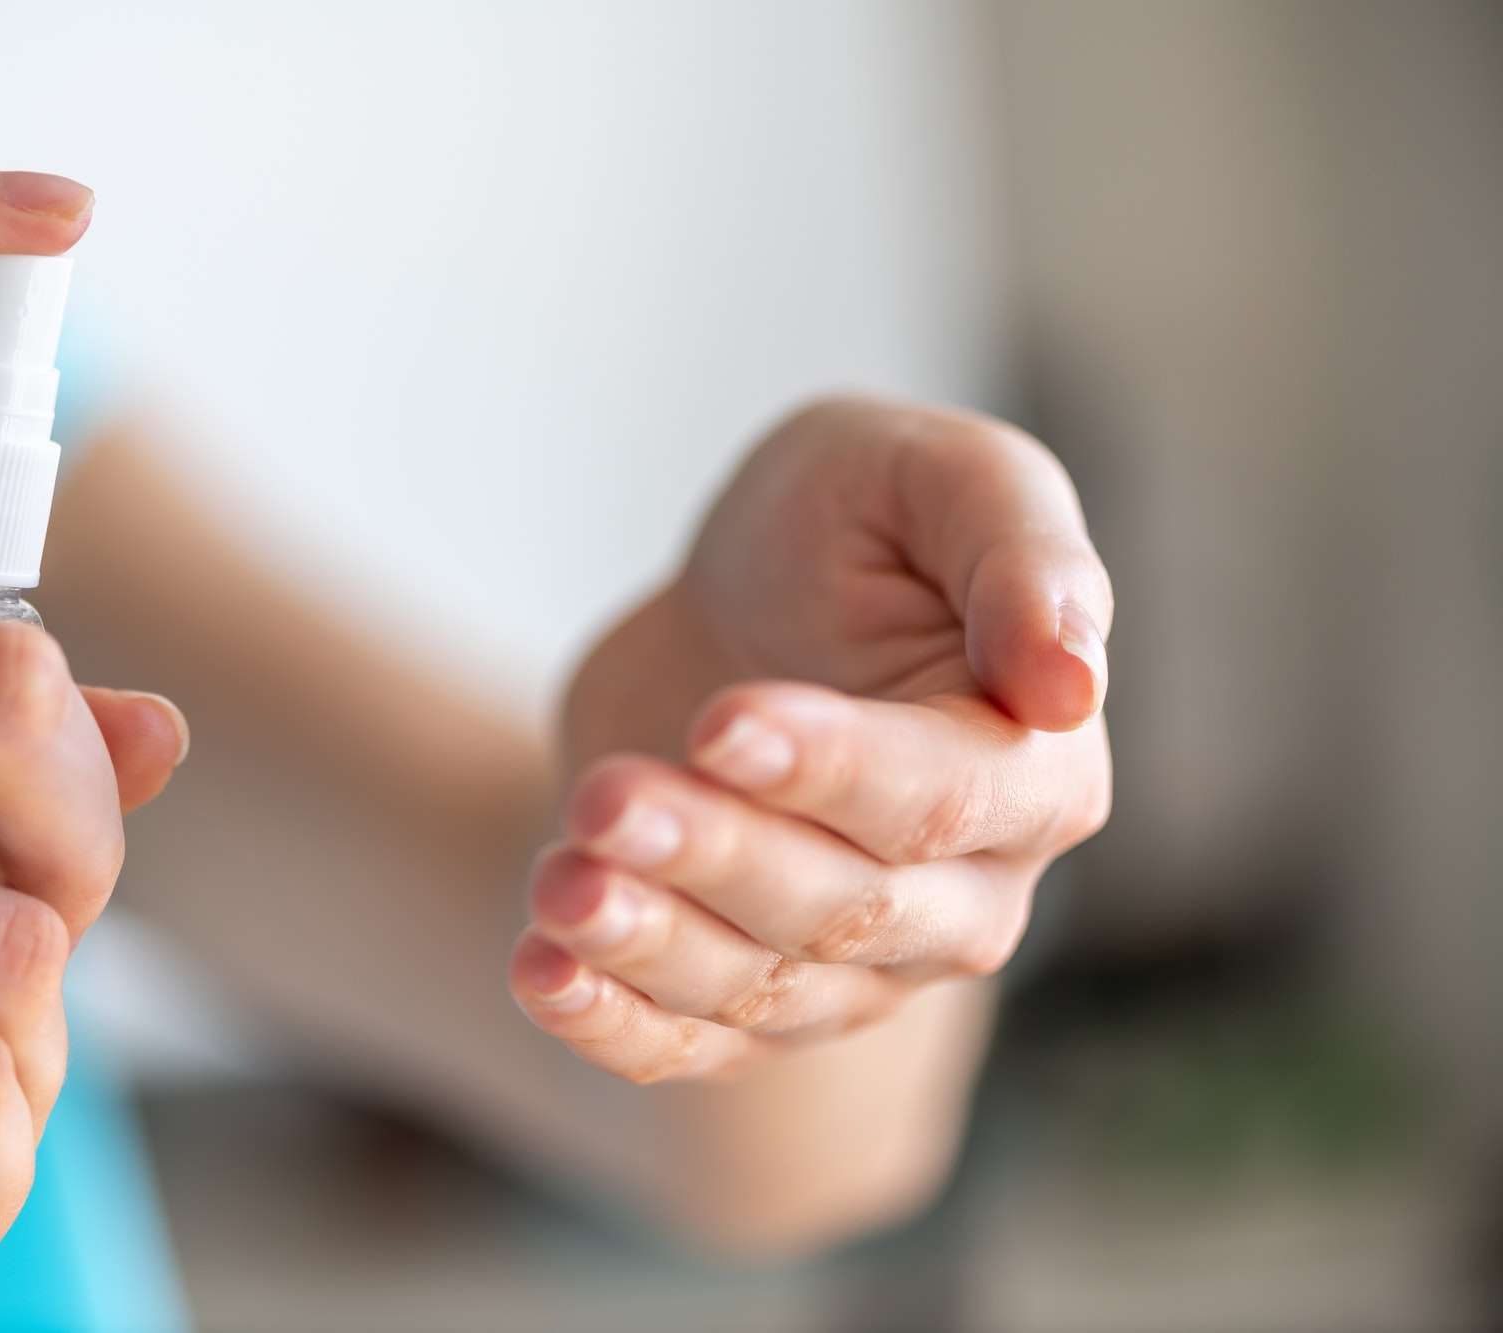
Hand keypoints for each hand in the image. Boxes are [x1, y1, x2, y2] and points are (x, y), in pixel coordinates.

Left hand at [514, 396, 1111, 1080]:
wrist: (741, 606)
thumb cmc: (855, 525)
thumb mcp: (938, 480)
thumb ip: (1022, 555)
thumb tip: (1071, 683)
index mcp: (1035, 770)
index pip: (941, 795)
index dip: (830, 770)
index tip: (720, 724)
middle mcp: (964, 894)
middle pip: (841, 907)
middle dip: (717, 856)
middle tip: (606, 799)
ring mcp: (859, 967)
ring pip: (758, 987)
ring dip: (649, 944)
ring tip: (559, 881)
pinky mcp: (753, 998)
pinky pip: (689, 1044)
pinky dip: (614, 1027)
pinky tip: (541, 975)